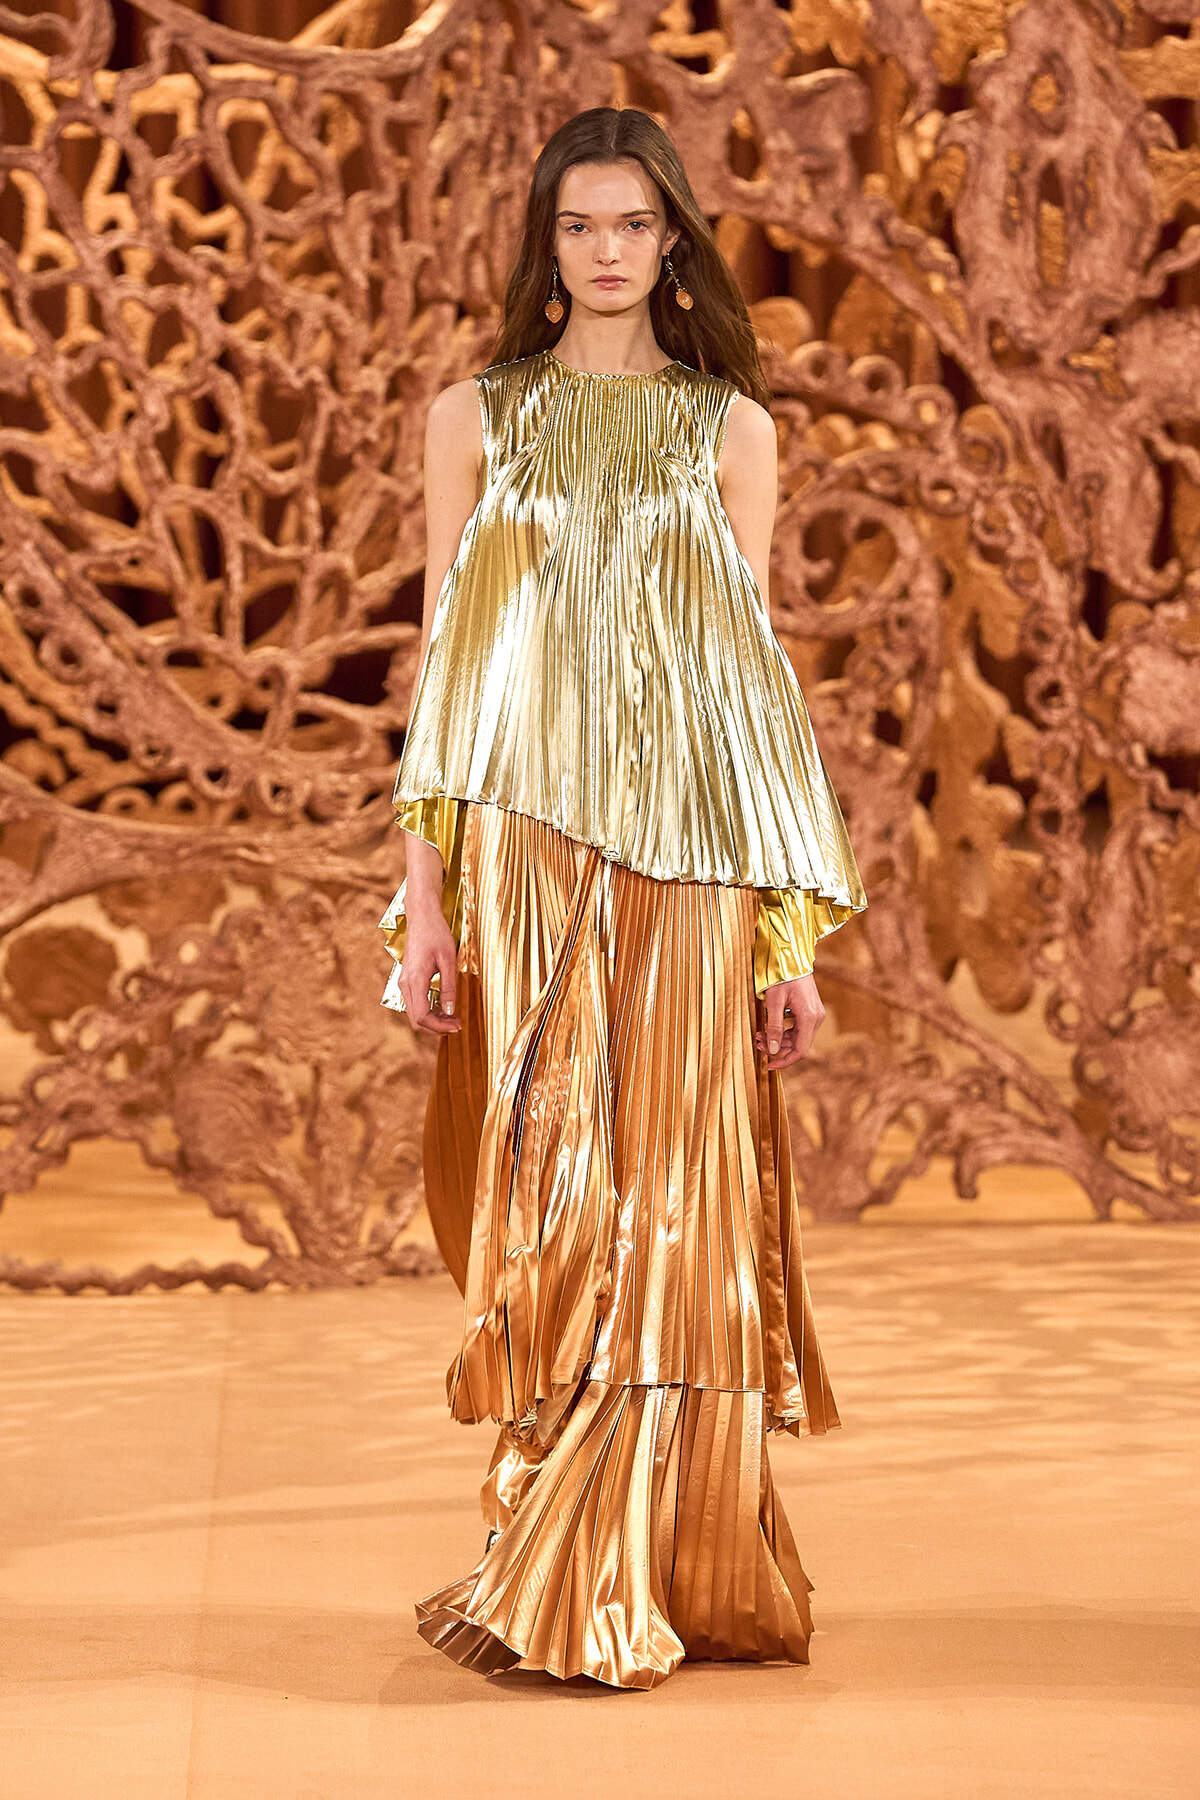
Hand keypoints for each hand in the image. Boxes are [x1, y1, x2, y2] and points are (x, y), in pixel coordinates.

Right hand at [398, 902, 461, 1035]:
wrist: (422, 916)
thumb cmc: (436, 934)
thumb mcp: (448, 960)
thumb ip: (448, 987)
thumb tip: (450, 1012)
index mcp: (414, 980)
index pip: (422, 1016)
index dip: (439, 1027)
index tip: (457, 1026)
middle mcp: (405, 984)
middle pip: (416, 1020)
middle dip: (436, 1027)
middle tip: (457, 1025)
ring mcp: (404, 982)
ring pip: (414, 1013)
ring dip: (433, 1020)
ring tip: (453, 1018)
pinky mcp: (407, 980)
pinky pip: (415, 1003)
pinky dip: (428, 1011)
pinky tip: (443, 1007)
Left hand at [755, 971, 823, 1070]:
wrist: (792, 957)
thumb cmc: (782, 977)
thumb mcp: (774, 1002)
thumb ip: (773, 1027)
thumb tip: (771, 1050)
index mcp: (810, 1017)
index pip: (801, 1050)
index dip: (785, 1061)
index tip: (769, 1066)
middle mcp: (817, 1018)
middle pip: (799, 1045)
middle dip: (778, 1049)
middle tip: (757, 1044)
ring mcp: (815, 1015)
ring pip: (797, 1038)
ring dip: (779, 1040)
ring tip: (759, 1036)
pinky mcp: (811, 1011)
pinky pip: (798, 1029)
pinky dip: (783, 1032)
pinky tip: (768, 1029)